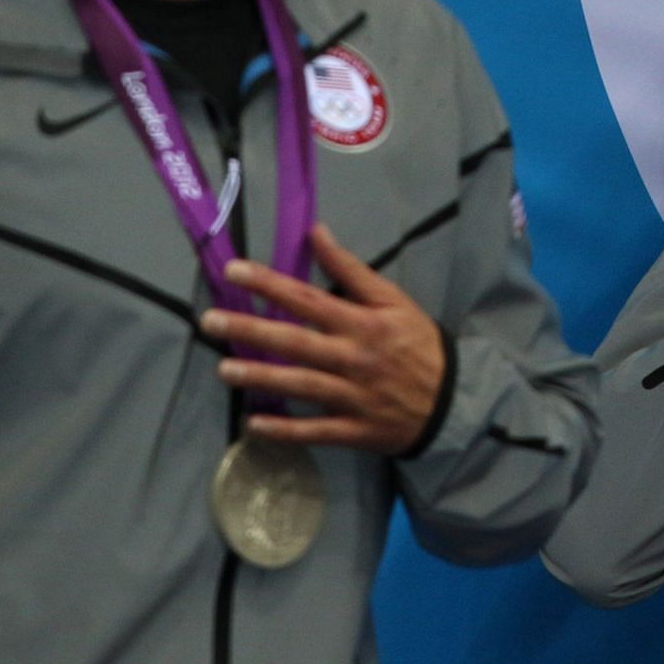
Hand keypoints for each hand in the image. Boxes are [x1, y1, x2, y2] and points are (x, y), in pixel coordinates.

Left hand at [200, 223, 446, 454]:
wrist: (454, 400)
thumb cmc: (418, 343)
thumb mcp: (393, 300)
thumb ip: (352, 269)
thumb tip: (316, 232)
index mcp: (363, 323)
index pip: (308, 300)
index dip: (270, 284)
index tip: (234, 270)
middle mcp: (354, 358)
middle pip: (295, 343)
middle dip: (251, 330)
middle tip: (210, 321)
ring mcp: (353, 397)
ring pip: (300, 386)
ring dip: (261, 377)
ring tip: (224, 369)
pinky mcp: (354, 430)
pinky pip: (314, 431)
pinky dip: (284, 429)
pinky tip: (253, 424)